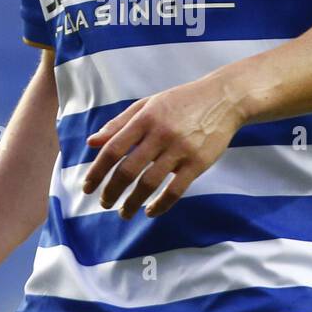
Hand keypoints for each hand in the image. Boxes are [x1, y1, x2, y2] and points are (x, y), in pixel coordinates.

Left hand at [81, 73, 246, 218]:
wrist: (223, 98)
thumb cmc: (181, 102)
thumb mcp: (148, 104)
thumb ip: (119, 123)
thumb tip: (92, 143)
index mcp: (145, 118)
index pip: (113, 149)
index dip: (97, 171)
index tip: (87, 187)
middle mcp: (160, 134)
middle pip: (128, 170)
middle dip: (111, 191)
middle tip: (104, 204)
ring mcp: (180, 149)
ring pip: (149, 184)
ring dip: (132, 203)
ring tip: (124, 212)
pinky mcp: (198, 163)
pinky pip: (175, 190)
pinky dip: (160, 205)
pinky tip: (150, 211)